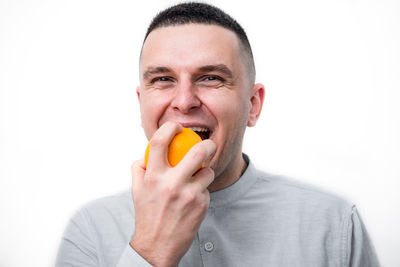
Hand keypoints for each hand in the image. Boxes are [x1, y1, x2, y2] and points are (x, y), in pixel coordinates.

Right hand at [130, 122, 215, 266]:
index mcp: (152, 177)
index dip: (170, 128)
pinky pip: (207, 190)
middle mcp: (170, 184)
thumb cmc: (147, 215)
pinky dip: (202, 191)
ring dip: (206, 173)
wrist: (157, 246)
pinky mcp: (201, 205)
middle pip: (197, 152)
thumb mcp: (137, 190)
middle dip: (208, 144)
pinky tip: (193, 200)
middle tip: (209, 144)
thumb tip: (146, 153)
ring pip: (208, 172)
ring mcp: (188, 195)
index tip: (177, 127)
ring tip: (198, 180)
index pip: (159, 142)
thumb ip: (140, 169)